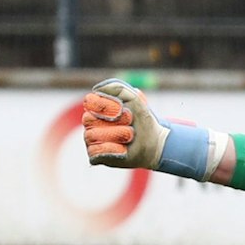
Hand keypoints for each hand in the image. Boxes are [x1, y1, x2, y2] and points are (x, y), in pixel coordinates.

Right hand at [82, 79, 218, 178]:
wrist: (155, 144)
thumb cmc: (143, 121)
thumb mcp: (135, 100)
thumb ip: (118, 88)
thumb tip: (96, 89)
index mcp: (96, 109)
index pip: (88, 101)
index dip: (105, 105)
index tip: (122, 109)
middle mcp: (91, 124)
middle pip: (88, 119)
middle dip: (115, 121)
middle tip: (130, 123)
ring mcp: (92, 141)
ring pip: (92, 135)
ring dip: (117, 135)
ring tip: (129, 137)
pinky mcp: (96, 156)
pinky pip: (96, 151)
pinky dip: (113, 149)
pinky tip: (124, 149)